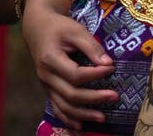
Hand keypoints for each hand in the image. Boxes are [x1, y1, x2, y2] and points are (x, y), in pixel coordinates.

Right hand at [23, 7, 118, 130]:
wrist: (38, 27)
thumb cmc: (59, 27)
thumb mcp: (75, 30)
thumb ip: (91, 46)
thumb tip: (108, 64)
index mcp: (50, 59)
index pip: (75, 74)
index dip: (95, 74)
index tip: (112, 68)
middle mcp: (46, 76)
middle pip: (71, 94)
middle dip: (94, 98)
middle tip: (115, 96)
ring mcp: (45, 85)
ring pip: (64, 106)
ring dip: (83, 114)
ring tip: (102, 117)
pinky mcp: (48, 89)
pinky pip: (57, 108)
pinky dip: (68, 119)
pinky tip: (80, 126)